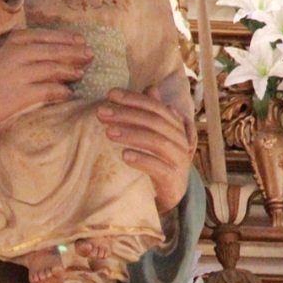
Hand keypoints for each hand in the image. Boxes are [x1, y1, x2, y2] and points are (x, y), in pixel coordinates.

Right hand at [0, 29, 90, 132]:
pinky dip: (61, 91)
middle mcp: (17, 55)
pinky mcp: (21, 95)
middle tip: (89, 54)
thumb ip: (1, 54)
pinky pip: (49, 91)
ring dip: (71, 69)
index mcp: (7, 43)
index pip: (41, 36)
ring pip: (54, 68)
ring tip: (83, 71)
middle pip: (53, 50)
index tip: (76, 39)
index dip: (62, 38)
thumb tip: (15, 58)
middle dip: (73, 52)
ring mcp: (21, 74)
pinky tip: (69, 93)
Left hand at [98, 86, 195, 214]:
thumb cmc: (161, 161)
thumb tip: (151, 88)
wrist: (171, 194)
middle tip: (101, 113)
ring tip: (108, 132)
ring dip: (131, 135)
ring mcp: (179, 160)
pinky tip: (124, 155)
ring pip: (156, 142)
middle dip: (126, 115)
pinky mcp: (173, 179)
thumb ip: (154, 113)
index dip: (133, 99)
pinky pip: (158, 167)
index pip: (155, 107)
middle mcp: (180, 140)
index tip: (110, 94)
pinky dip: (142, 160)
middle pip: (154, 122)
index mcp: (176, 126)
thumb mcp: (157, 136)